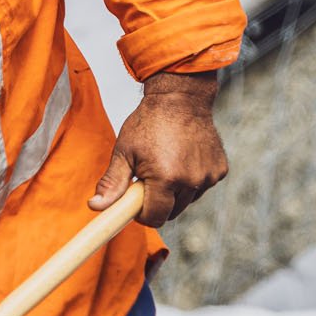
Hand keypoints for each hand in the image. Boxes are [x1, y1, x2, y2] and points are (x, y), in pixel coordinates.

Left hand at [91, 69, 226, 225]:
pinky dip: (192, 181)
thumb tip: (95, 206)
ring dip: (176, 192)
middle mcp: (191, 180)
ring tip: (167, 164)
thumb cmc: (149, 122)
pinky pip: (201, 188)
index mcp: (165, 178)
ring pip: (187, 201)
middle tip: (150, 177)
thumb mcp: (124, 151)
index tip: (136, 201)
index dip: (142, 214)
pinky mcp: (219, 170)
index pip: (154, 218)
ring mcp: (208, 176)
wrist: (181, 98)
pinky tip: (184, 159)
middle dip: (158, 202)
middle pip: (171, 213)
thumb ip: (112, 183)